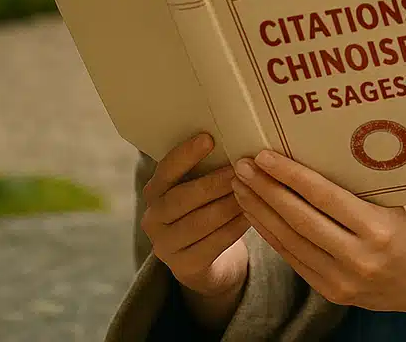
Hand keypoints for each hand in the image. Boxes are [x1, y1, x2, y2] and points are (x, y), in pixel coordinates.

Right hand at [140, 132, 250, 299]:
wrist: (204, 261)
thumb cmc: (205, 211)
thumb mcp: (198, 189)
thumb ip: (207, 168)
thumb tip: (237, 138)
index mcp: (154, 192)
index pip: (165, 171)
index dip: (185, 155)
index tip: (209, 138)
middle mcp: (153, 219)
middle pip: (181, 198)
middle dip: (214, 182)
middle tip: (241, 169)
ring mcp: (165, 246)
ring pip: (199, 222)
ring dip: (228, 205)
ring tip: (253, 190)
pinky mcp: (184, 267)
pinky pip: (213, 244)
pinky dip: (234, 227)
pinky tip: (252, 215)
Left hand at [229, 150, 405, 317]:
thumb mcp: (403, 200)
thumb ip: (367, 183)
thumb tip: (326, 147)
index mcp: (380, 228)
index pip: (324, 197)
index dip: (290, 175)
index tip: (265, 156)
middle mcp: (360, 257)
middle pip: (300, 219)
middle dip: (266, 190)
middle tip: (242, 166)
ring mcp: (343, 280)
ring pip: (290, 241)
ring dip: (261, 213)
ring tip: (241, 187)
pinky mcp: (333, 293)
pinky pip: (294, 260)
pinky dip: (272, 236)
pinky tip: (257, 216)